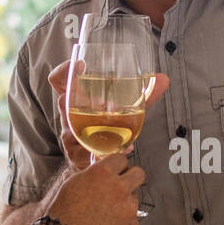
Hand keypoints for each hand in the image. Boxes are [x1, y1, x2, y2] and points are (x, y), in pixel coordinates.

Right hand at [47, 151, 145, 224]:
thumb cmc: (64, 215)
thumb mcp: (73, 184)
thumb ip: (94, 174)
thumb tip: (105, 170)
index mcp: (103, 173)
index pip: (122, 158)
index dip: (117, 166)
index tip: (114, 172)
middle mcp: (119, 188)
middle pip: (139, 173)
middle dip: (131, 178)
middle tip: (121, 187)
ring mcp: (128, 208)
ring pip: (134, 199)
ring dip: (124, 203)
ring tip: (105, 215)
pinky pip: (132, 220)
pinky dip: (123, 224)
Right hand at [48, 62, 169, 170]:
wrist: (92, 159)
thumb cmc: (104, 128)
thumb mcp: (125, 108)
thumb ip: (144, 95)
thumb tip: (164, 79)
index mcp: (76, 99)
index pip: (59, 80)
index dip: (64, 70)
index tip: (80, 64)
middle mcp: (68, 116)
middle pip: (62, 102)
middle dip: (79, 100)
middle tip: (103, 102)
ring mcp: (70, 136)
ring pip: (70, 130)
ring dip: (91, 127)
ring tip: (116, 127)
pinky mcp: (77, 155)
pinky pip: (88, 152)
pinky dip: (107, 151)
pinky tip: (125, 148)